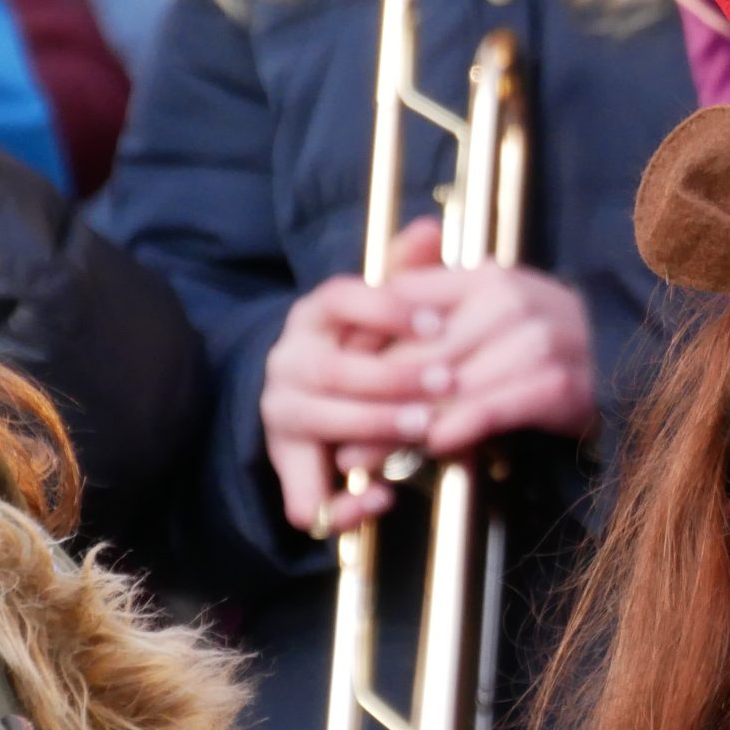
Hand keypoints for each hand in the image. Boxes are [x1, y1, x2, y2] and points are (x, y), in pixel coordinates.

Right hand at [261, 226, 449, 539]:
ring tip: (426, 426)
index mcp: (313, 317)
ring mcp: (282, 414)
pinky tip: (383, 498)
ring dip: (374, 427)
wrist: (312, 398)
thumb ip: (408, 272)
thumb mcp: (385, 310)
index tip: (439, 321)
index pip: (338, 298)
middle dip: (392, 378)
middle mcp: (289, 362)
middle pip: (332, 368)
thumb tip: (432, 226)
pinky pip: (305, 493)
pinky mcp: (286, 464)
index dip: (386, 310)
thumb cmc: (364, 347)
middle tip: (447, 383)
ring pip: (320, 421)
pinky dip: (342, 502)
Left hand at [343, 225, 599, 464]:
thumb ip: (427, 311)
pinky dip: (460, 428)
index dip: (364, 343)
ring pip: (455, 385)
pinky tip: (434, 446)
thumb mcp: (483, 316)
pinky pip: (495, 408)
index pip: (405, 301)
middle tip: (339, 437)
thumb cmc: (535, 347)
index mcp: (486, 275)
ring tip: (369, 456)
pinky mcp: (562, 381)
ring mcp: (543, 338)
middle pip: (424, 351)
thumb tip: (352, 336)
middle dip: (376, 399)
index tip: (331, 380)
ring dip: (408, 426)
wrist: (622, 364)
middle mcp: (513, 299)